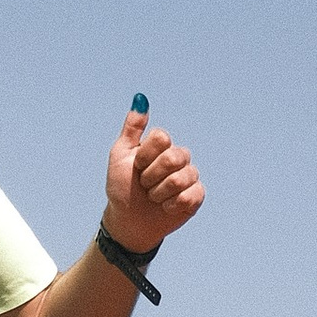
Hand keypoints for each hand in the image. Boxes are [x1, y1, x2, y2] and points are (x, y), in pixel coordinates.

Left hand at [104, 97, 203, 252]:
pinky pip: (190, 195)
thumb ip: (132, 128)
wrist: (128, 219)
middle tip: (144, 184)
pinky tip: (166, 206)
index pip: (162, 138)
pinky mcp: (196, 195)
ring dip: (159, 193)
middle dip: (151, 176)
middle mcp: (178, 157)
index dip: (145, 156)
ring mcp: (189, 175)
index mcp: (161, 145)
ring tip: (153, 197)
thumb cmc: (122, 187)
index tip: (136, 166)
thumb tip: (140, 98)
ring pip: (181, 178)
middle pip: (174, 157)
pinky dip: (171, 205)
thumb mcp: (120, 155)